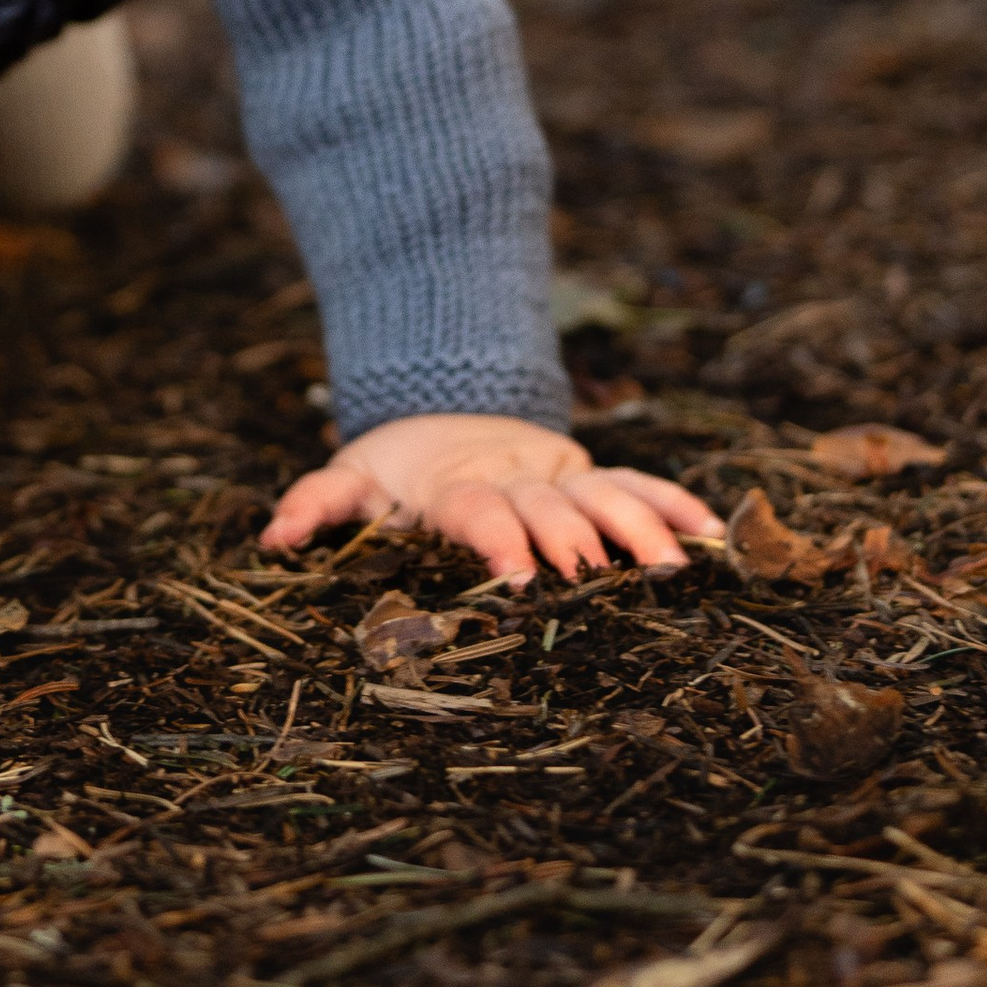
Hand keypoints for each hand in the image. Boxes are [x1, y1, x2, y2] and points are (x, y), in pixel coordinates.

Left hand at [260, 412, 722, 586]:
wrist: (442, 405)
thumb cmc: (394, 467)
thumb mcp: (352, 476)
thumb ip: (317, 503)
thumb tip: (272, 539)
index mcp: (457, 487)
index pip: (480, 512)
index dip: (499, 540)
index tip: (518, 577)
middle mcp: (517, 479)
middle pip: (552, 509)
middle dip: (576, 542)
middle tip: (602, 581)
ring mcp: (557, 476)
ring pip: (604, 496)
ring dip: (639, 528)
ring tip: (674, 570)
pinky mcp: (588, 475)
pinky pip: (637, 484)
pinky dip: (674, 504)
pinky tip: (715, 533)